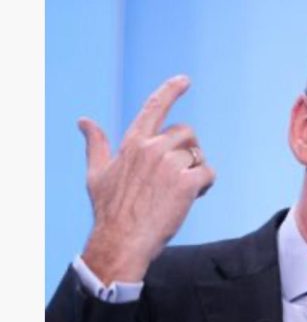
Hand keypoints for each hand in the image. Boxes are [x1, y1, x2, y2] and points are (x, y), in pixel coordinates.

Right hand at [79, 75, 215, 284]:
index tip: (183, 80)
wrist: (121, 241)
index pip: (153, 108)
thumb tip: (83, 121)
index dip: (170, 91)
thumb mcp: (96, 174)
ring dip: (196, 170)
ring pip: (198, 154)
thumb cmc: (109, 211)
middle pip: (187, 134)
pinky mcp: (185, 182)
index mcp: (132, 143)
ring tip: (180, 191)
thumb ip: (95, 145)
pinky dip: (205, 185)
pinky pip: (208, 173)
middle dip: (188, 152)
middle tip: (177, 178)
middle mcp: (151, 148)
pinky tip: (191, 198)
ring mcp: (169, 164)